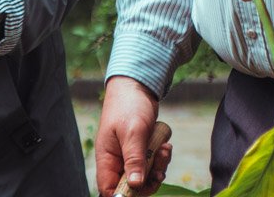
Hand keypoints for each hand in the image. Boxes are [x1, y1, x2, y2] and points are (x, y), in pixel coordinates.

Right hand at [95, 77, 170, 195]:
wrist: (138, 87)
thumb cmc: (129, 105)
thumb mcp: (133, 132)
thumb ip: (134, 159)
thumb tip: (135, 185)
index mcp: (107, 159)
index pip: (109, 189)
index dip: (124, 195)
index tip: (141, 188)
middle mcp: (117, 161)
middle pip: (131, 187)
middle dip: (148, 180)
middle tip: (160, 167)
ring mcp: (130, 157)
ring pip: (145, 176)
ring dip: (158, 167)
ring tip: (165, 150)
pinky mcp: (142, 152)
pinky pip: (152, 165)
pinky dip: (161, 158)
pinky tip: (165, 146)